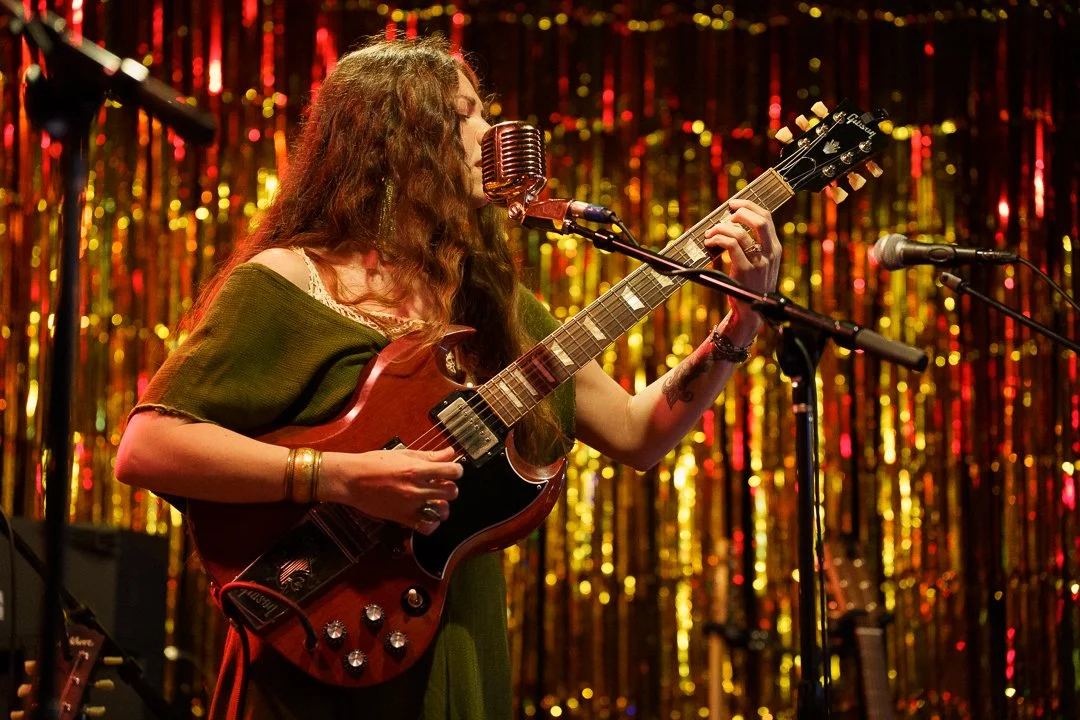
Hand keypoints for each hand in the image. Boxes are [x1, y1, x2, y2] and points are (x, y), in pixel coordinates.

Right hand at [320, 446, 461, 534]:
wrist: (351, 480)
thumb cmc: (373, 463)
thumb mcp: (402, 454)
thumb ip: (429, 455)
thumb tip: (450, 452)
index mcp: (416, 469)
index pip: (451, 471)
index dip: (456, 470)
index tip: (453, 470)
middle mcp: (415, 489)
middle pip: (451, 492)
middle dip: (450, 487)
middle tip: (442, 484)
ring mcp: (409, 505)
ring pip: (442, 510)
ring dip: (443, 505)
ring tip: (436, 500)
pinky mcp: (402, 518)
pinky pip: (427, 527)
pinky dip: (432, 523)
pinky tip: (427, 514)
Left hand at [701, 198, 782, 343]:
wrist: (752, 312)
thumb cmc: (750, 286)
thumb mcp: (760, 264)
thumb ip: (754, 246)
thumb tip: (731, 224)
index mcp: (775, 248)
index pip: (766, 217)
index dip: (749, 206)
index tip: (734, 204)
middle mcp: (770, 253)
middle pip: (760, 220)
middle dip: (740, 211)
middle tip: (725, 216)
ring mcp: (758, 262)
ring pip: (739, 232)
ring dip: (720, 229)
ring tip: (710, 234)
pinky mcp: (745, 270)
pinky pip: (730, 245)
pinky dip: (717, 240)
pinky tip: (710, 244)